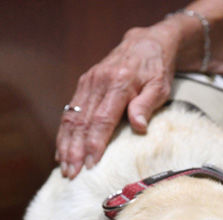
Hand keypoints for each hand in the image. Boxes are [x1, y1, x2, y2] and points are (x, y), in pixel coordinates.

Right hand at [55, 24, 180, 178]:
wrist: (145, 43)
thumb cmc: (156, 69)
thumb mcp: (160, 86)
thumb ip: (147, 105)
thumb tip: (138, 127)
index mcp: (118, 83)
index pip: (102, 119)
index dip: (94, 143)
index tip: (90, 164)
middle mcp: (98, 82)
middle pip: (82, 122)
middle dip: (75, 150)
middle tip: (72, 174)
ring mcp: (88, 82)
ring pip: (71, 118)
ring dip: (66, 145)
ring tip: (64, 168)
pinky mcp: (83, 85)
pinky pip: (70, 111)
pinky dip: (64, 133)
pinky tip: (61, 151)